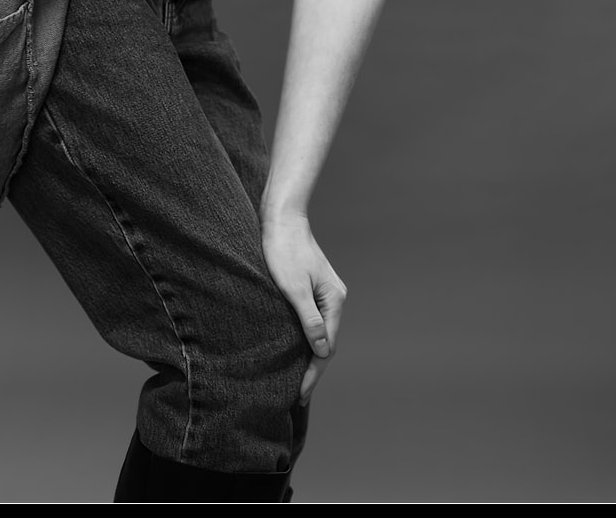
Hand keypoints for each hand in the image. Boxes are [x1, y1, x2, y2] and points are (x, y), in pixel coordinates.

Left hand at [260, 209, 346, 406]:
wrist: (281, 219)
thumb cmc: (284, 251)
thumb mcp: (294, 288)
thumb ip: (309, 320)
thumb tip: (321, 352)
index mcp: (334, 300)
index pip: (326, 347)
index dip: (313, 373)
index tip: (299, 395)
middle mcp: (334, 298)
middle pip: (325, 342)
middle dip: (312, 370)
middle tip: (297, 397)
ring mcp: (324, 293)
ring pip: (318, 332)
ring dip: (308, 355)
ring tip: (295, 379)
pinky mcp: (312, 287)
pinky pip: (311, 320)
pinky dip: (304, 338)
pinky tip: (294, 347)